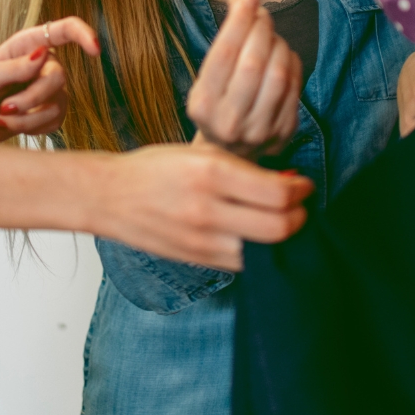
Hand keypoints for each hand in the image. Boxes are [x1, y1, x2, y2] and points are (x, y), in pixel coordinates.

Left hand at [0, 17, 99, 141]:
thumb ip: (16, 67)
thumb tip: (43, 55)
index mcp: (28, 44)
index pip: (64, 30)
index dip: (84, 35)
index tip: (95, 50)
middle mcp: (43, 62)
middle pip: (59, 77)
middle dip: (32, 99)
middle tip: (4, 108)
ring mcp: (49, 88)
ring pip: (57, 104)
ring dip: (27, 118)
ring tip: (0, 118)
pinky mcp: (50, 111)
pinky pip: (55, 121)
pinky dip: (31, 128)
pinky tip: (10, 124)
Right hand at [91, 139, 314, 269]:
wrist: (111, 196)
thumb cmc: (156, 168)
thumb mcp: (200, 152)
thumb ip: (243, 167)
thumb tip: (286, 181)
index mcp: (210, 172)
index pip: (277, 193)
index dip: (300, 190)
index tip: (303, 184)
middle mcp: (208, 209)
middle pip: (278, 227)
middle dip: (299, 216)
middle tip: (300, 205)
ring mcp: (202, 240)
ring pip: (264, 250)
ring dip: (281, 235)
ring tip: (281, 220)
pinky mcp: (198, 260)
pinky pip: (243, 262)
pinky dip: (257, 249)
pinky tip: (256, 234)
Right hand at [185, 0, 301, 156]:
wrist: (228, 156)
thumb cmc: (216, 106)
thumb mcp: (206, 79)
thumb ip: (224, 43)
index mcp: (203, 105)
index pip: (224, 53)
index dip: (239, 20)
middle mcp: (229, 121)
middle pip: (253, 62)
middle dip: (261, 28)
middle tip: (262, 11)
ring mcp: (259, 131)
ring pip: (278, 74)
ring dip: (278, 44)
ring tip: (271, 34)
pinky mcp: (283, 133)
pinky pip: (294, 88)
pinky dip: (292, 63)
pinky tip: (283, 54)